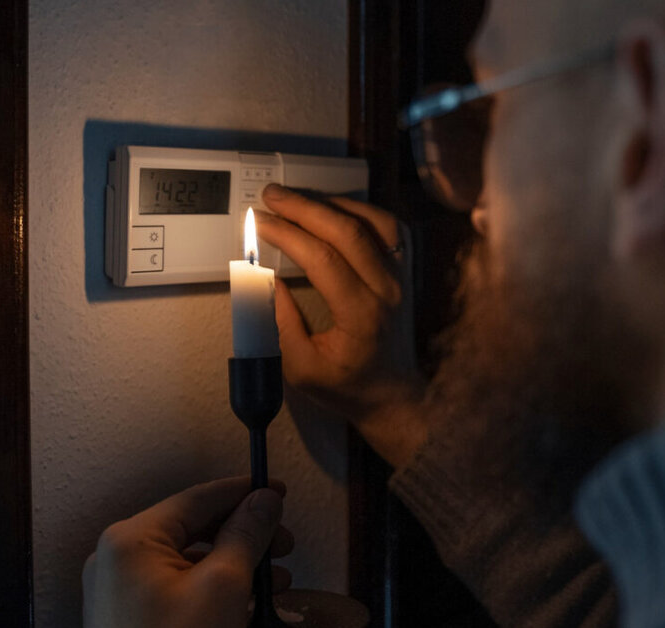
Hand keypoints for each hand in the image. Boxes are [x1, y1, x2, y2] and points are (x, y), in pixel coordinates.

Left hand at [82, 477, 293, 627]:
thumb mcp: (225, 588)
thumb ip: (246, 535)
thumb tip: (261, 503)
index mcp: (130, 541)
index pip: (199, 498)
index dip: (246, 492)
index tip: (274, 492)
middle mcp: (116, 561)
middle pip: (193, 527)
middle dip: (244, 535)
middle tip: (280, 542)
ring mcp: (118, 592)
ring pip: (187, 559)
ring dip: (233, 565)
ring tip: (270, 581)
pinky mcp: (127, 620)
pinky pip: (176, 586)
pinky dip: (211, 588)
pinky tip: (241, 604)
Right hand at [258, 184, 427, 466]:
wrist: (393, 395)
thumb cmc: (346, 385)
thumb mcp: (300, 367)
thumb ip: (279, 322)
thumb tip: (261, 276)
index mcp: (360, 315)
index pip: (322, 258)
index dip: (287, 234)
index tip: (259, 222)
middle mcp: (386, 289)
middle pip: (348, 231)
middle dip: (305, 207)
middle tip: (271, 195)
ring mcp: (401, 277)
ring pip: (374, 221)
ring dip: (333, 203)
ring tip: (299, 200)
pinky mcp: (405, 272)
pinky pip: (391, 228)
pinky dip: (362, 211)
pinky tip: (334, 209)